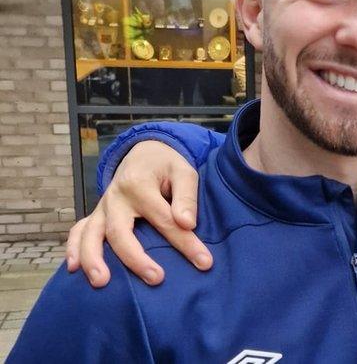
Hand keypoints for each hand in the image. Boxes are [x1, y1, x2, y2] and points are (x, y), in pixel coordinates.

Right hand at [65, 140, 211, 286]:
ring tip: (101, 283)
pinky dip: (73, 249)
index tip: (204, 263)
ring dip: (93, 259)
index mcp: (139, 184)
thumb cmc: (167, 165)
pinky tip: (72, 269)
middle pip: (120, 231)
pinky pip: (78, 231)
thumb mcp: (184, 171)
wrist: (144, 152)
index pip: (164, 220)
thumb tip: (187, 223)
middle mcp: (116, 197)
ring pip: (91, 234)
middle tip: (156, 279)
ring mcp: (102, 207)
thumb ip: (186, 197)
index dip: (185, 243)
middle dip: (136, 258)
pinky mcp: (97, 214)